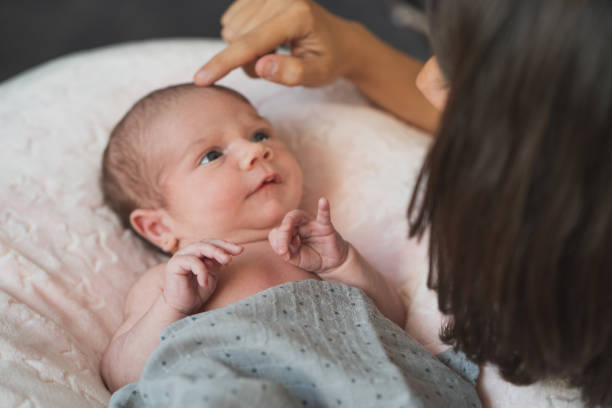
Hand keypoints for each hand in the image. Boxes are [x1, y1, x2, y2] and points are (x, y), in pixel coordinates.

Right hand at [163, 240, 242, 314]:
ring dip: (215, 253)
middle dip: (222, 248)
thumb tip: (227, 255)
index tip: (240, 250)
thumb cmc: (198, 292)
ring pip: (199, 247)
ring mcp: (180, 256)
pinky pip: (192, 261)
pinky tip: (204, 283)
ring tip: (227, 262)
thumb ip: (217, 263)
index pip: (213, 243)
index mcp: (197, 253)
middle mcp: (188, 252)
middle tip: (232, 256)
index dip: (226, 245)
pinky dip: (202, 271)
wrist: (182, 307)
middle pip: (207, 243)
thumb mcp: (212, 275)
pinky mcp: (174, 264)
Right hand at [194, 0, 358, 86]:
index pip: (252, 43)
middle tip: (276, 65)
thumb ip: (292, 73)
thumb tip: (262, 66)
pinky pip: (232, 22)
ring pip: (231, 30)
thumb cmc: (329, 60)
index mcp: (297, 14)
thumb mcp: (318, 75)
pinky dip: (244, 38)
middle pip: (237, 37)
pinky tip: (266, 40)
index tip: (200, 79)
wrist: (338, 41)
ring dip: (246, 50)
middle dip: (248, 61)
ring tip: (274, 53)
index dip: (224, 63)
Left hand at [269, 197, 348, 273]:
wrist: (330, 263)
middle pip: (286, 221)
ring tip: (286, 231)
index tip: (283, 254)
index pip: (277, 231)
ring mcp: (313, 224)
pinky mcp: (325, 227)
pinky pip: (324, 216)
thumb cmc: (311, 257)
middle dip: (281, 235)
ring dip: (289, 224)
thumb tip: (281, 251)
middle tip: (282, 251)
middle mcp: (300, 224)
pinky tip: (323, 201)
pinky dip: (324, 208)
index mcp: (291, 231)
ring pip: (298, 215)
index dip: (277, 242)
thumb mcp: (295, 258)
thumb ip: (286, 254)